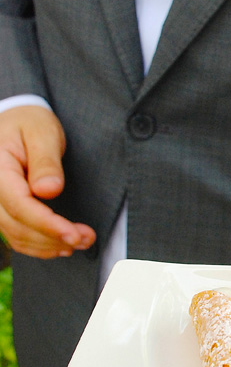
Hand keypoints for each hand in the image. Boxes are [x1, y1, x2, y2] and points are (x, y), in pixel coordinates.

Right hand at [0, 105, 95, 257]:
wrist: (17, 121)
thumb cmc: (30, 123)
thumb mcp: (43, 132)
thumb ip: (45, 161)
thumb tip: (48, 190)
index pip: (18, 204)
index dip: (46, 224)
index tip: (73, 234)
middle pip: (16, 225)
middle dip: (53, 238)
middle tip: (87, 238)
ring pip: (15, 235)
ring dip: (49, 245)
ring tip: (82, 241)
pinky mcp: (3, 210)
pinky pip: (15, 235)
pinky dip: (38, 245)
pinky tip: (61, 246)